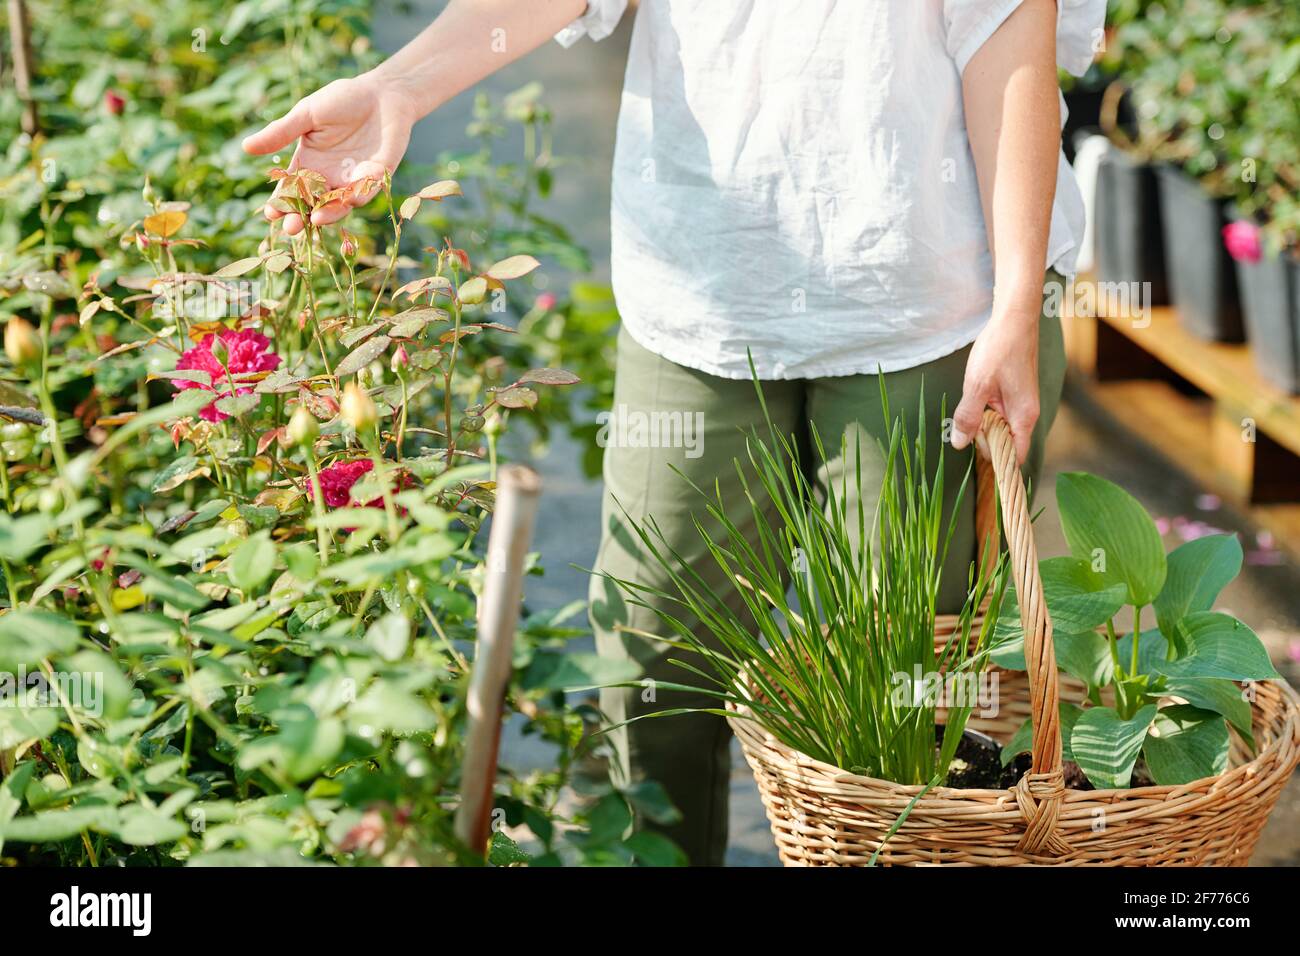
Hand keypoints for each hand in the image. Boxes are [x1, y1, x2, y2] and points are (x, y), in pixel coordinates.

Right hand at [241, 72, 417, 234]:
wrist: (381, 94)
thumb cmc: (342, 100)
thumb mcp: (307, 115)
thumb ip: (281, 132)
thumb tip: (246, 147)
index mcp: (309, 164)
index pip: (291, 190)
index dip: (280, 203)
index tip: (270, 214)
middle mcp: (329, 177)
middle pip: (312, 205)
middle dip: (301, 217)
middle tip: (291, 227)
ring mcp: (353, 180)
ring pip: (339, 205)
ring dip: (329, 214)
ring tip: (316, 220)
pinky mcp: (377, 177)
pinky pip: (367, 192)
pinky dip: (359, 196)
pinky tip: (350, 199)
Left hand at [950, 311, 1040, 464]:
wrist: (1014, 318)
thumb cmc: (999, 349)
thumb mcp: (977, 386)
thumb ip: (968, 417)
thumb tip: (959, 444)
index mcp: (1023, 417)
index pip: (1015, 457)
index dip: (997, 465)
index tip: (978, 469)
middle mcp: (1026, 413)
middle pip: (1005, 444)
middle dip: (984, 443)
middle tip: (963, 431)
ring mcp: (1021, 403)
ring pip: (1000, 427)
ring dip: (982, 426)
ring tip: (967, 414)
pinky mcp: (1014, 393)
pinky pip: (999, 413)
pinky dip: (985, 413)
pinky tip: (974, 400)